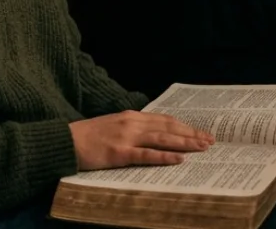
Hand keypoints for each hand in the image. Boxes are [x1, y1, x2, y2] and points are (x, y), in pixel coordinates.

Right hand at [69, 111, 213, 170]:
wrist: (65, 141)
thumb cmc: (88, 137)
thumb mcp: (113, 126)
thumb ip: (133, 128)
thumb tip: (153, 135)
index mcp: (131, 116)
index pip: (164, 120)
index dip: (184, 126)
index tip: (200, 132)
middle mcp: (132, 123)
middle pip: (168, 127)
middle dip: (191, 134)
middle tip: (210, 141)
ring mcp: (126, 137)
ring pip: (162, 139)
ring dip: (184, 143)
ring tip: (201, 148)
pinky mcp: (119, 152)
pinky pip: (146, 155)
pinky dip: (164, 156)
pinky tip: (178, 159)